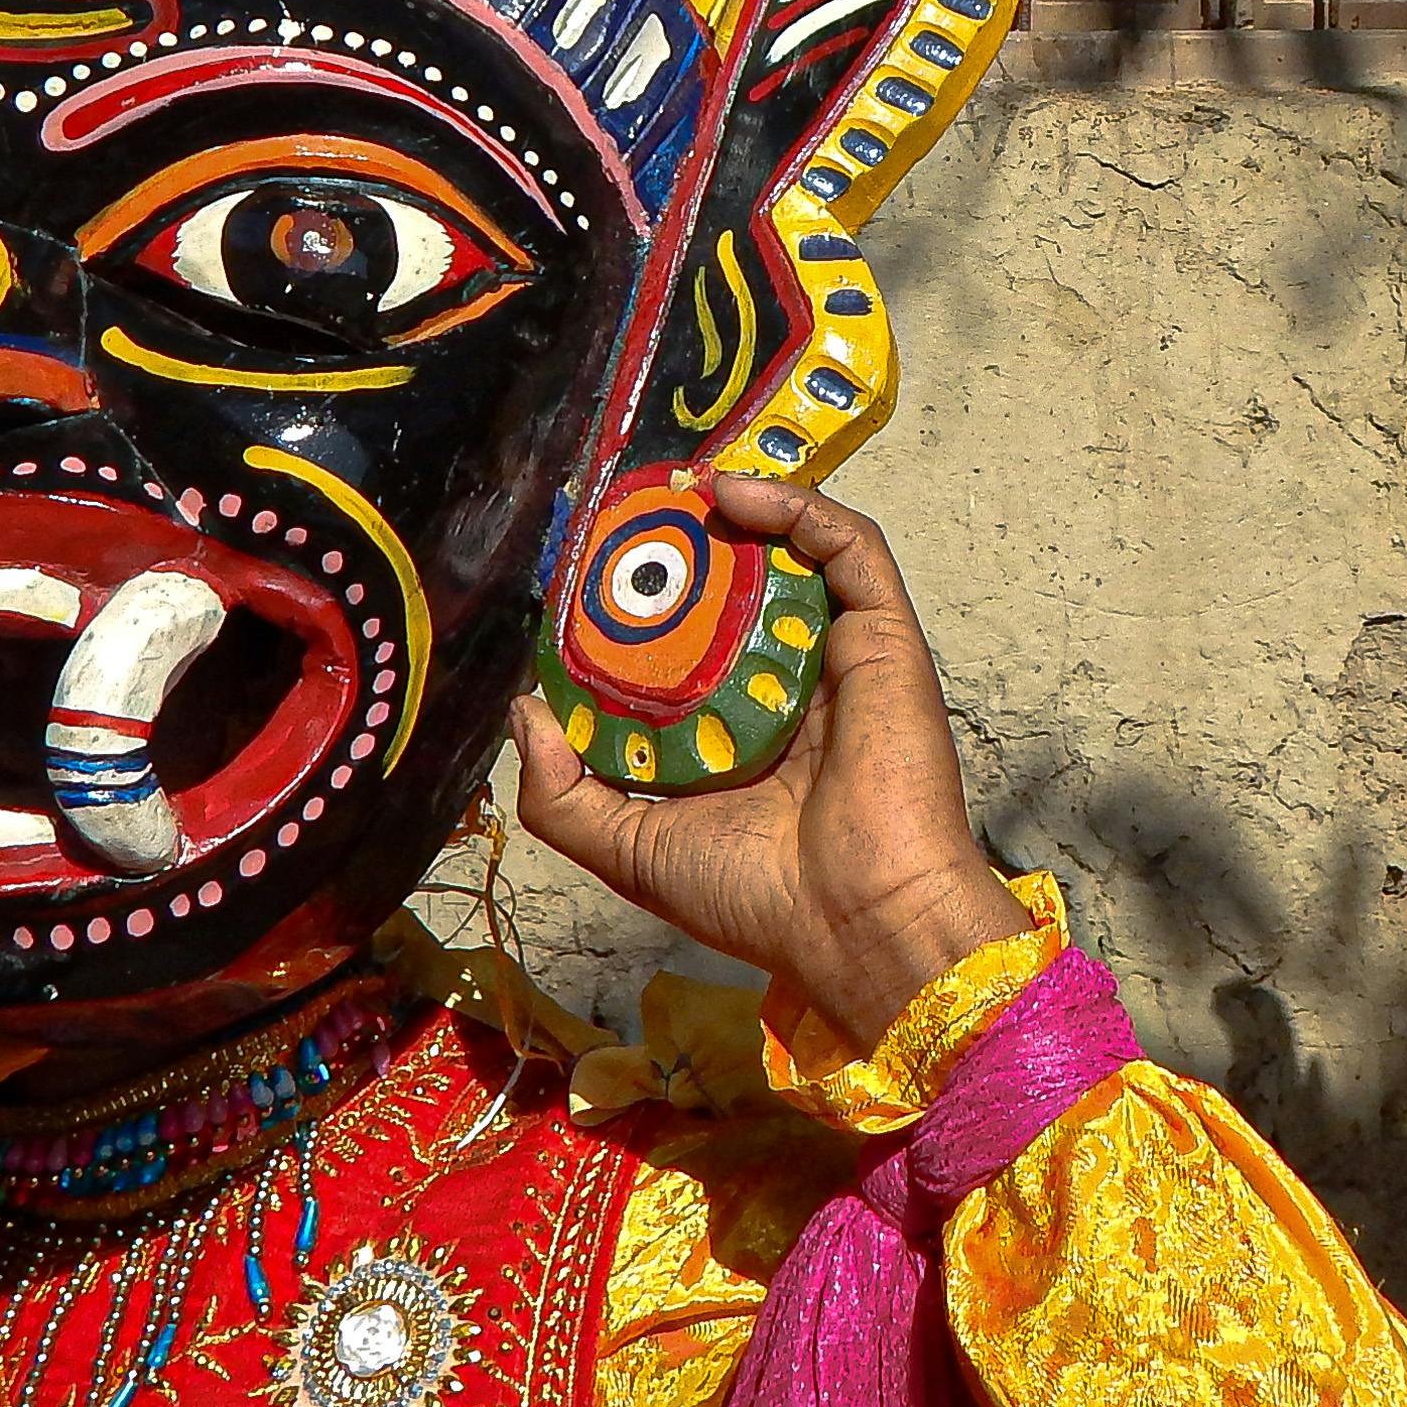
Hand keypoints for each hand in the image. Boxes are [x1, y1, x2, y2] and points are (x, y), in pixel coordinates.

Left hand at [504, 472, 1028, 1049]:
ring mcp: (838, 657)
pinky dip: (798, 509)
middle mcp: (788, 688)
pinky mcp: (883, 637)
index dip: (637, 608)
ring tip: (676, 489)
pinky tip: (735, 494)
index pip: (683, 650)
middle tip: (627, 516)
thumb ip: (563, 793)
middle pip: (738, 592)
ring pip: (793, 557)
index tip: (584, 576)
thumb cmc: (752, 895)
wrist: (853, 917)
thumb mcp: (627, 846)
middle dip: (684, 545)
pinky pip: (849, 549)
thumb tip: (524, 713)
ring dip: (739, 510)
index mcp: (735, 735)